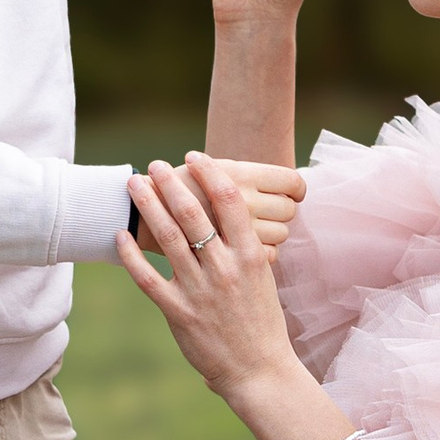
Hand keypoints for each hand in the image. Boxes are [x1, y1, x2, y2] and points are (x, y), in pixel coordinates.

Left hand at [116, 155, 300, 405]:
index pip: (230, 202)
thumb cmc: (262, 323)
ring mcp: (200, 290)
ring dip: (148, 206)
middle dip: (171, 183)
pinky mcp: (178, 312)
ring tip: (134, 184)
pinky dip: (130, 255)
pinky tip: (119, 236)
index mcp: (250, 256)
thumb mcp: (263, 278)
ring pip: (167, 238)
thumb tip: (229, 216)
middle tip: (155, 164)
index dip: (210, 173)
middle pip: (192, 213)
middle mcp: (224, 268)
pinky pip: (146, 278)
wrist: (259, 370)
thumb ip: (244, 248)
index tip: (196, 157)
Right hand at [185, 156, 304, 257]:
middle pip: (287, 209)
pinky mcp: (237, 265)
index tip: (291, 192)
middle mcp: (246, 205)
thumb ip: (242, 176)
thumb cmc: (177, 192)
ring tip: (256, 226)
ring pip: (280, 234)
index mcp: (240, 177)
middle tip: (266, 209)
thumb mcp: (209, 173)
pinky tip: (245, 248)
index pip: (291, 182)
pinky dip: (261, 252)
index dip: (295, 188)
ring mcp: (243, 237)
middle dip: (280, 208)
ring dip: (271, 230)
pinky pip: (269, 255)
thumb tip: (285, 182)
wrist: (143, 225)